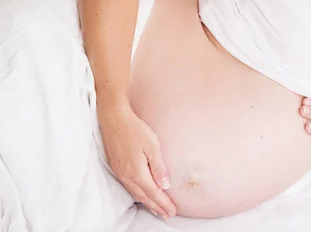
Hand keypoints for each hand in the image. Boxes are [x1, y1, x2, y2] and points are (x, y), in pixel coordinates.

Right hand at [97, 103, 175, 219]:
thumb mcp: (152, 146)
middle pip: (145, 197)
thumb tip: (165, 185)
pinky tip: (142, 196)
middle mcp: (127, 176)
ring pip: (136, 194)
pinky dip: (138, 195)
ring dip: (148, 203)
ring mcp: (120, 173)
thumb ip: (159, 167)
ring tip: (158, 210)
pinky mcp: (117, 168)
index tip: (173, 211)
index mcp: (138, 172)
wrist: (114, 120)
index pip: (154, 193)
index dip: (164, 204)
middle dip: (157, 207)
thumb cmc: (135, 130)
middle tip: (168, 215)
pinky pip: (129, 187)